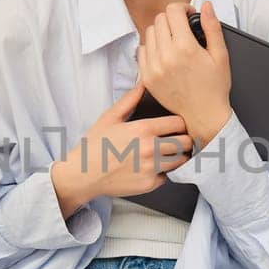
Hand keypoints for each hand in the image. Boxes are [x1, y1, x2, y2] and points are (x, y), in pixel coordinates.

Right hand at [50, 81, 195, 214]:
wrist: (83, 174)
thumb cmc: (94, 146)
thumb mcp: (109, 118)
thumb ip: (129, 100)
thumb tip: (142, 84)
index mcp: (143, 129)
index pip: (179, 123)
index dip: (180, 124)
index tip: (177, 127)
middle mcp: (150, 148)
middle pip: (185, 143)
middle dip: (184, 140)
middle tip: (177, 141)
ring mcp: (151, 168)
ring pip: (180, 161)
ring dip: (177, 157)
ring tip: (166, 154)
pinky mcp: (149, 184)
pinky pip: (167, 177)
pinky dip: (163, 173)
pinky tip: (152, 168)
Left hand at [137, 0, 231, 148]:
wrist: (204, 115)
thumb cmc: (214, 87)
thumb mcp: (221, 55)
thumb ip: (212, 27)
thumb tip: (206, 6)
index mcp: (185, 48)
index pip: (173, 11)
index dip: (183, 8)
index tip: (189, 16)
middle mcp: (166, 56)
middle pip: (160, 19)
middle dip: (173, 19)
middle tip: (183, 29)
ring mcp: (153, 67)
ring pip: (150, 33)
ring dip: (161, 32)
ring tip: (174, 41)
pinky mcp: (147, 77)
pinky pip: (141, 51)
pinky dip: (152, 47)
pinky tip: (164, 54)